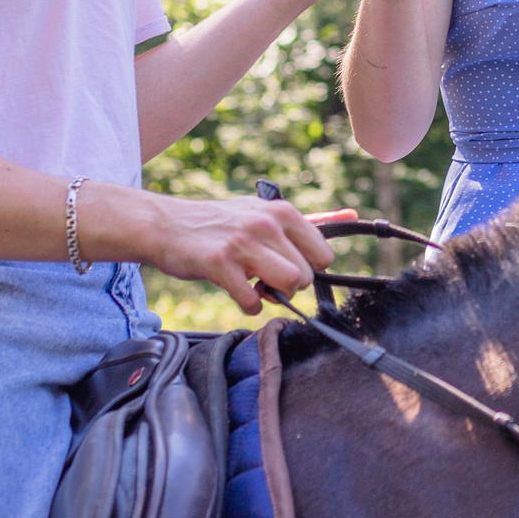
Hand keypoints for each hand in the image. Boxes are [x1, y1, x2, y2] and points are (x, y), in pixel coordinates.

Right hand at [145, 194, 352, 312]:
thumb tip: (351, 217)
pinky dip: (248, 306)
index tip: (286, 266)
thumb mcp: (264, 212)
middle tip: (264, 277)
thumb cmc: (221, 223)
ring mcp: (243, 243)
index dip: (307, 269)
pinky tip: (236, 292)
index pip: (323, 255)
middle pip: (306, 275)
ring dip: (272, 295)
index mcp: (282, 212)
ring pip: (287, 284)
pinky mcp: (220, 264)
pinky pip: (252, 302)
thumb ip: (307, 221)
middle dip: (288, 285)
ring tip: (254, 285)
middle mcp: (266, 223)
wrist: (167, 225)